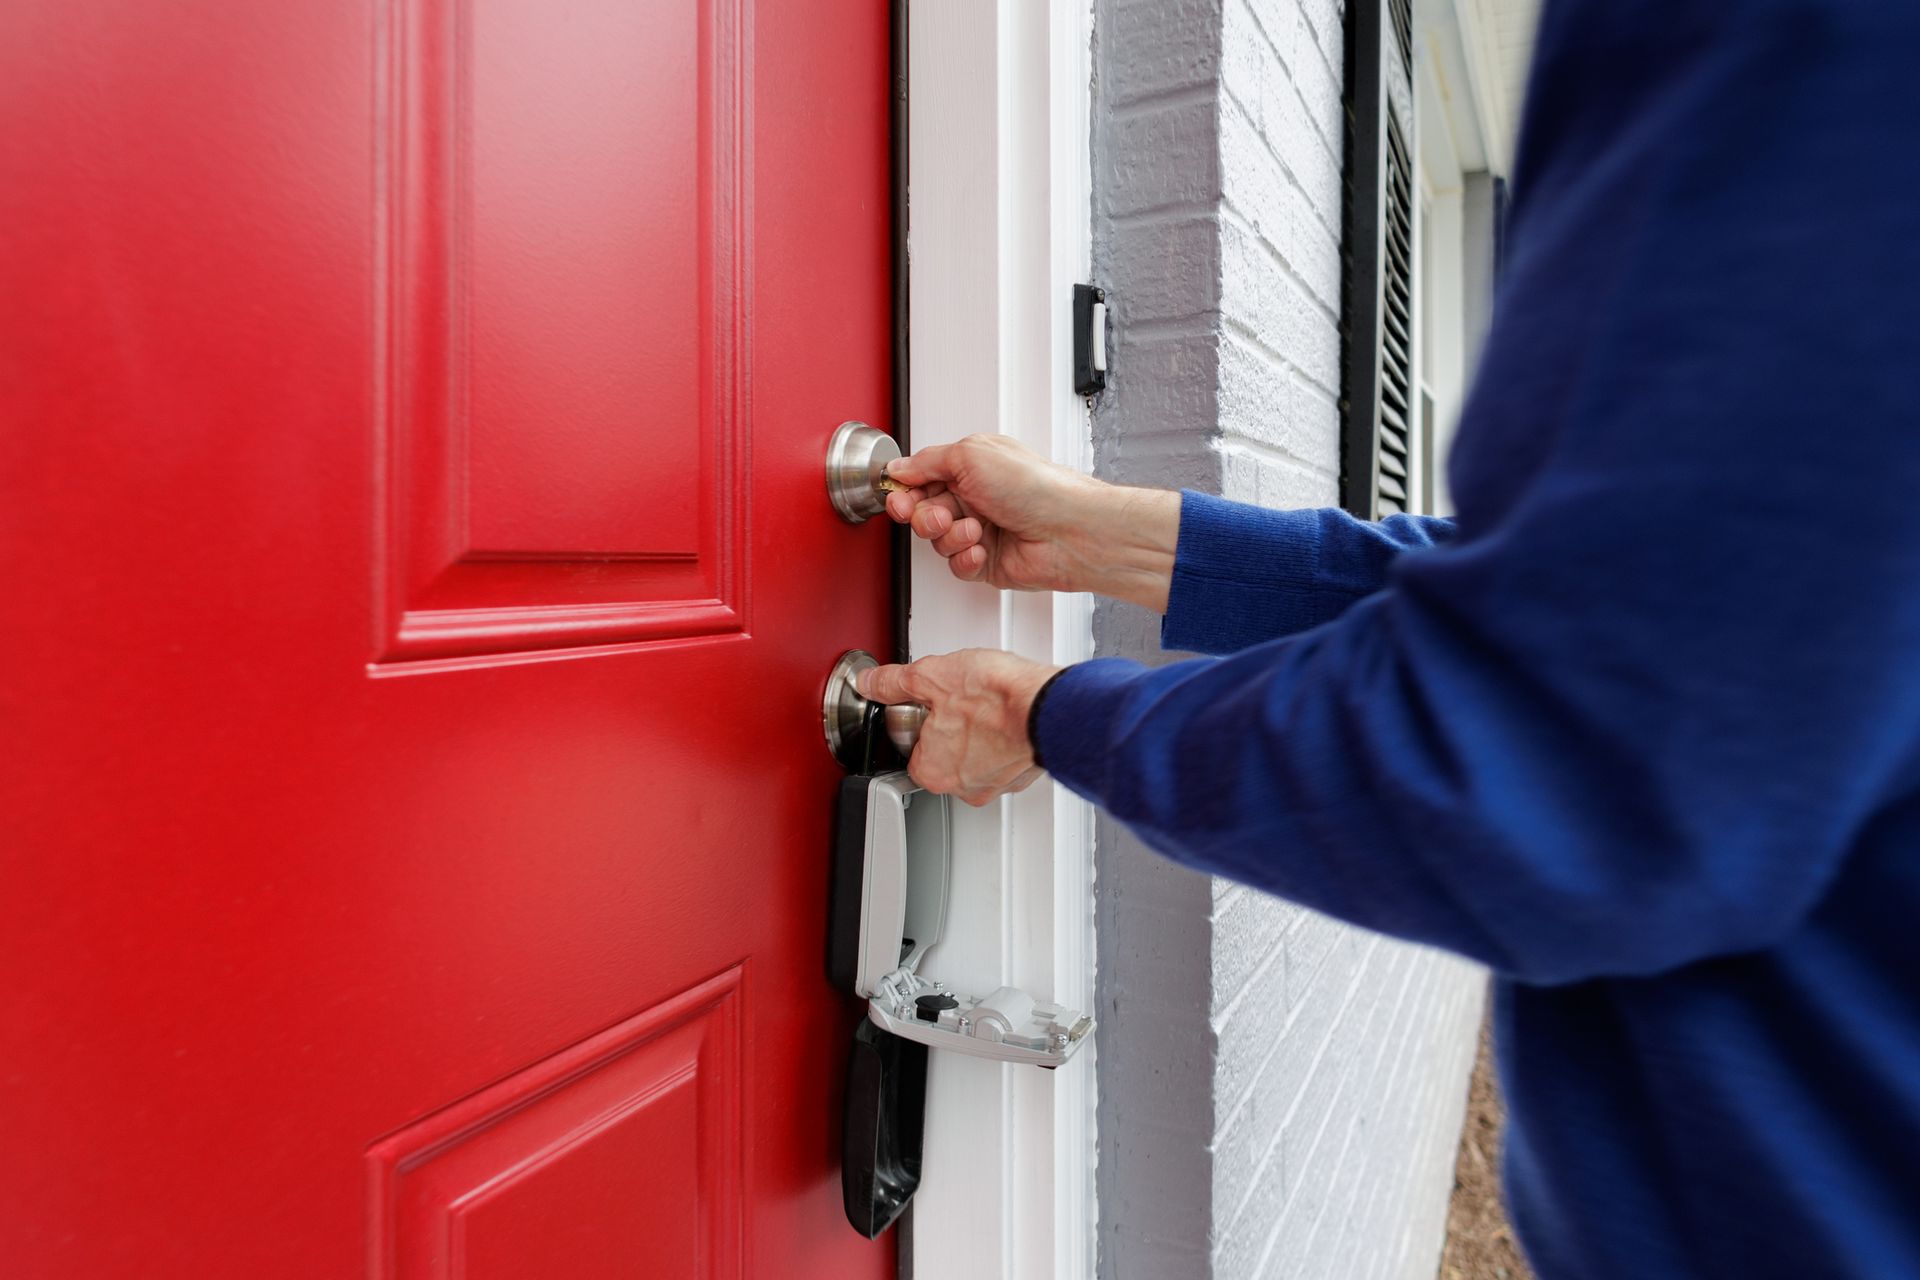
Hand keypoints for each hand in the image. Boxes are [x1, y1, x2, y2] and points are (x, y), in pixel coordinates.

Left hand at [859, 649, 1062, 806]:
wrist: (1048, 703)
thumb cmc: (995, 697)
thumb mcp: (930, 676)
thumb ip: (893, 683)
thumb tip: (871, 682)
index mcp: (934, 771)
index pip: (912, 750)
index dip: (919, 723)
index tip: (931, 705)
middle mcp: (965, 788)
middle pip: (945, 757)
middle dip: (951, 730)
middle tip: (960, 702)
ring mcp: (998, 785)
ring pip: (977, 759)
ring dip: (980, 736)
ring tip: (987, 707)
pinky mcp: (1024, 775)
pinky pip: (1005, 758)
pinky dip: (1005, 740)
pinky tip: (1007, 716)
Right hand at [883, 434, 1181, 611]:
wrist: (1069, 529)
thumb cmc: (1034, 486)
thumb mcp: (971, 454)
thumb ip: (928, 461)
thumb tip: (900, 468)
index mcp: (971, 468)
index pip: (922, 480)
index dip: (905, 492)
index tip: (898, 498)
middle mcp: (975, 498)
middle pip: (923, 512)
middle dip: (925, 517)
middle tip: (940, 516)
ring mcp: (981, 531)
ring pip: (938, 542)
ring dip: (951, 537)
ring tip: (975, 530)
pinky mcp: (988, 562)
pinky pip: (956, 567)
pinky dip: (965, 559)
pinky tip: (981, 550)